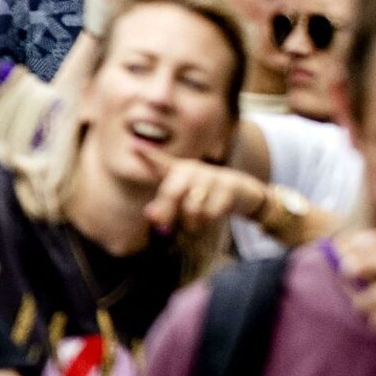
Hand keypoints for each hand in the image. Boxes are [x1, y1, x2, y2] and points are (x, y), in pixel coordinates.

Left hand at [145, 161, 271, 233]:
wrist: (242, 191)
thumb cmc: (205, 194)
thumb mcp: (184, 197)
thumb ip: (164, 206)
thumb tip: (150, 215)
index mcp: (179, 169)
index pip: (160, 161)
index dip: (147, 154)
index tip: (133, 146)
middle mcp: (193, 168)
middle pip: (172, 193)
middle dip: (166, 213)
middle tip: (164, 229)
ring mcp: (212, 175)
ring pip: (192, 207)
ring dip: (191, 222)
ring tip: (193, 223)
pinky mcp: (229, 186)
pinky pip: (212, 212)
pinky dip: (208, 221)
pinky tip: (210, 218)